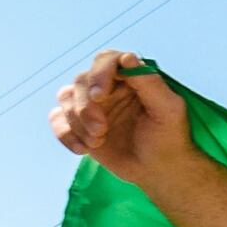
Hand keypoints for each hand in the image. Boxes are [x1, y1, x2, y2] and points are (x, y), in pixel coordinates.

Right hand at [53, 52, 196, 185]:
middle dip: (86, 107)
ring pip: (66, 98)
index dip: (99, 74)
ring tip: (98, 141)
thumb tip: (127, 57)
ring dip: (77, 122)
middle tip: (101, 130)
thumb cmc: (169, 137)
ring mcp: (91, 105)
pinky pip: (57, 119)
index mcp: (130, 77)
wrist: (157, 169)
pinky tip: (83, 150)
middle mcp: (108, 87)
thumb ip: (149, 83)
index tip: (100, 96)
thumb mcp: (168, 109)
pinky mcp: (79, 125)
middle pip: (81, 80)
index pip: (106, 60)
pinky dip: (65, 134)